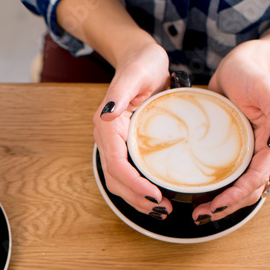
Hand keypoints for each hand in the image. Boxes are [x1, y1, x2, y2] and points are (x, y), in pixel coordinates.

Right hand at [93, 41, 170, 216]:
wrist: (141, 60)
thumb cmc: (142, 63)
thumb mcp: (135, 74)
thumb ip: (120, 92)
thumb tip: (107, 114)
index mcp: (106, 126)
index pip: (116, 164)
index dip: (134, 183)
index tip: (155, 194)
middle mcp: (106, 139)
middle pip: (116, 179)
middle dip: (137, 198)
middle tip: (163, 209)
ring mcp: (115, 145)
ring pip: (119, 182)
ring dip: (138, 199)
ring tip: (161, 209)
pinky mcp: (126, 147)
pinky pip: (128, 175)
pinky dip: (140, 189)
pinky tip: (156, 196)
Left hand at [197, 43, 269, 223]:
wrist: (238, 65)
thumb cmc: (251, 73)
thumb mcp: (265, 88)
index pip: (257, 177)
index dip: (238, 195)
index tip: (217, 204)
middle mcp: (262, 151)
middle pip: (248, 191)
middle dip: (227, 206)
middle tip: (201, 215)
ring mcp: (246, 154)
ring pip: (237, 188)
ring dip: (220, 204)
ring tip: (198, 213)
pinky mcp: (231, 153)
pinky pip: (225, 177)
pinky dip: (214, 190)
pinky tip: (197, 196)